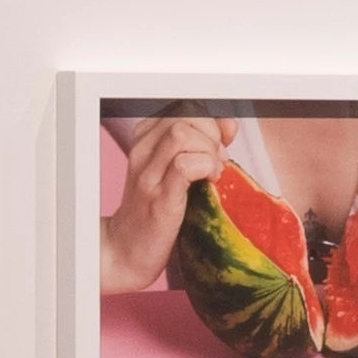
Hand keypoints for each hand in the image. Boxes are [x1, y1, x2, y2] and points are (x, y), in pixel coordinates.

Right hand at [99, 115, 228, 291]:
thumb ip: (199, 145)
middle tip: (217, 160)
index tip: (222, 140)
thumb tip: (229, 127)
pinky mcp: (159, 199)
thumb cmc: (157, 210)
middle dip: (211, 133)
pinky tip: (210, 181)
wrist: (128, 250)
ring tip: (214, 171)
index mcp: (145, 139)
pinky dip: (205, 167)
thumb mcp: (175, 170)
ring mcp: (148, 174)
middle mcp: (142, 151)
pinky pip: (184, 166)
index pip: (184, 107)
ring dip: (209, 150)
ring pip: (182, 134)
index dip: (210, 119)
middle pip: (185, 116)